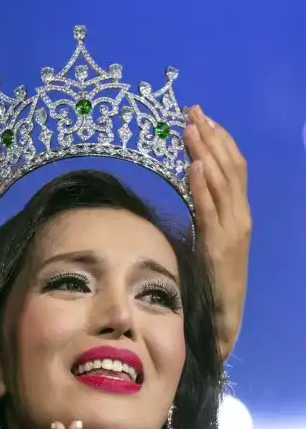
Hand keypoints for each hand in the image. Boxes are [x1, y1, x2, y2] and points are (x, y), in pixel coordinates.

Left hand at [184, 106, 250, 359]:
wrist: (225, 318)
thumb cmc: (212, 282)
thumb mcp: (210, 241)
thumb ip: (205, 214)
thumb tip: (189, 185)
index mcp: (238, 214)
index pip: (233, 168)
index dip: (219, 141)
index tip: (202, 118)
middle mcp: (240, 217)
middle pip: (229, 167)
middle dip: (211, 137)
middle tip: (193, 111)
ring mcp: (231, 230)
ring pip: (221, 182)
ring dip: (206, 152)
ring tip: (191, 127)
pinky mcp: (218, 246)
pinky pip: (210, 210)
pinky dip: (203, 186)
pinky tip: (195, 165)